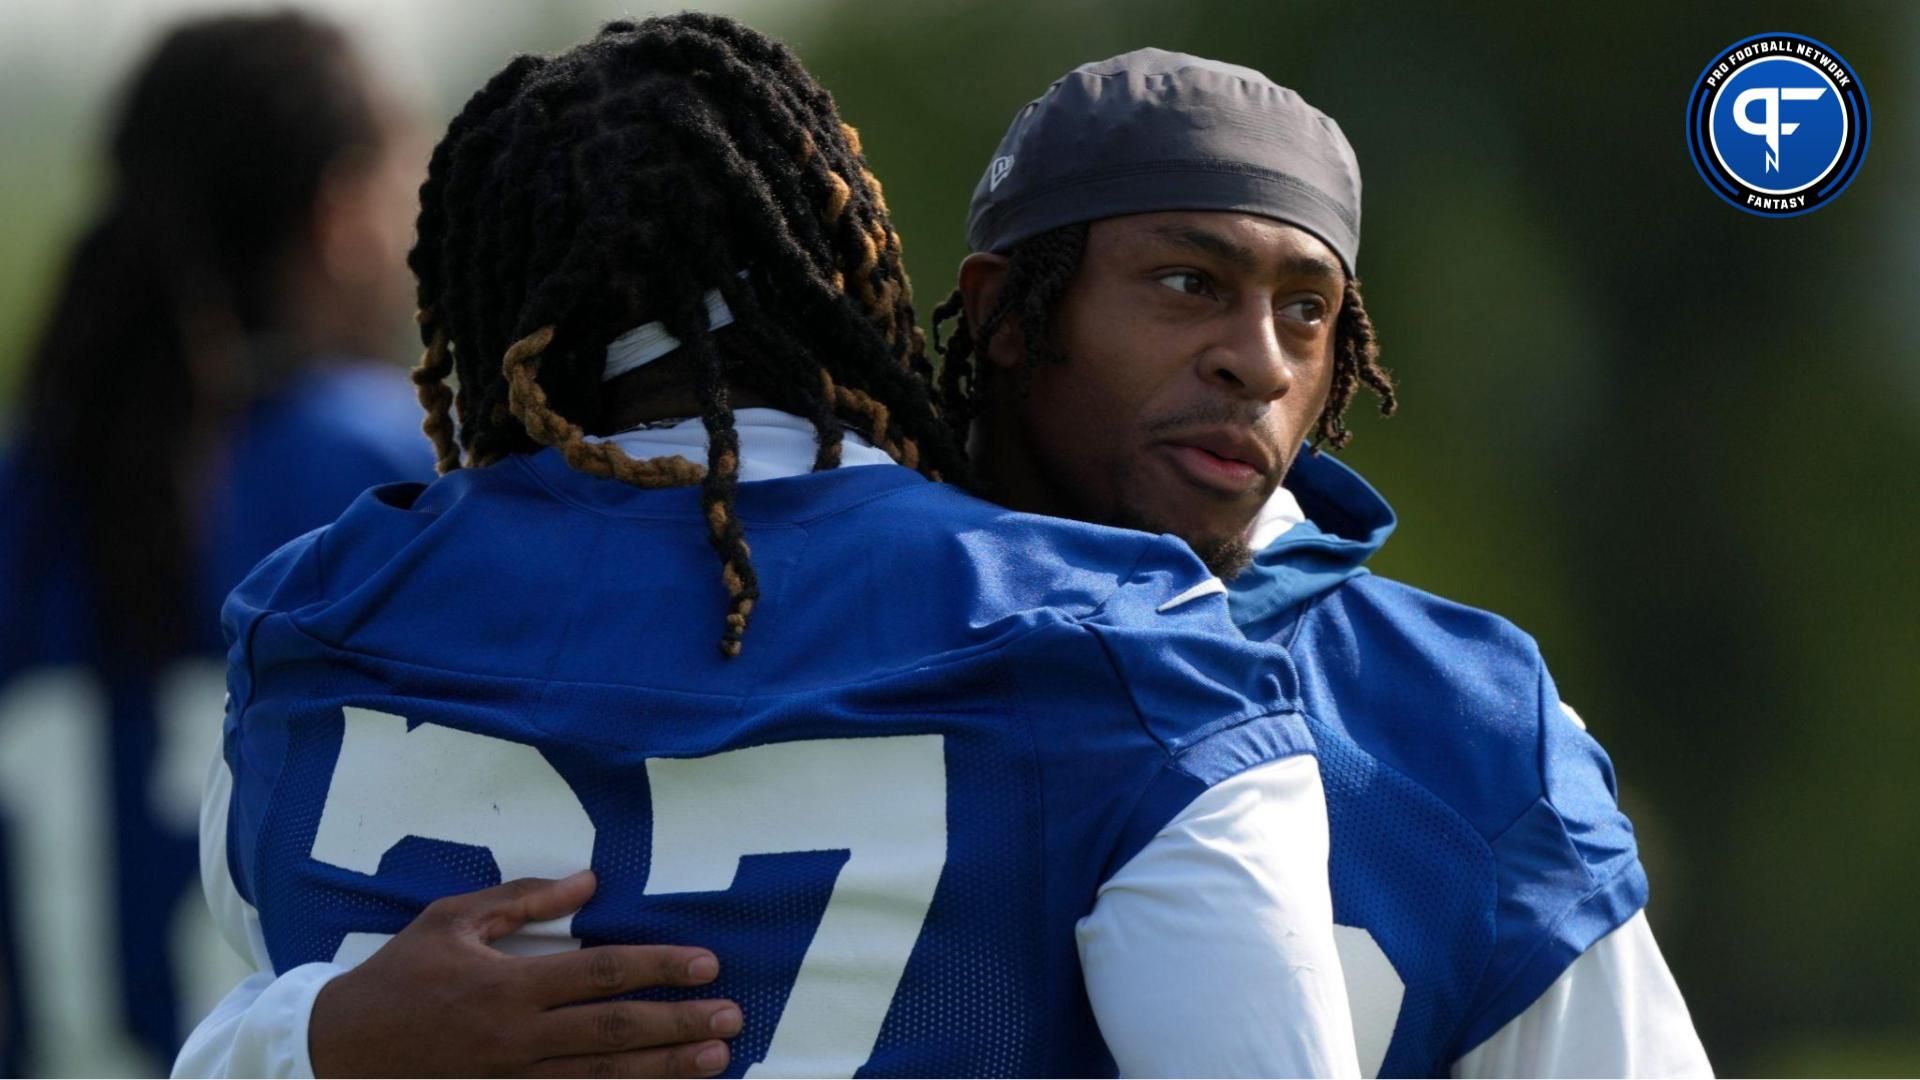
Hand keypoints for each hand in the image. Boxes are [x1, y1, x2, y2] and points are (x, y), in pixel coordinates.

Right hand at [309, 871, 740, 1077]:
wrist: (337, 1049)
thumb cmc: (398, 975)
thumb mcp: (452, 920)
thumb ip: (523, 899)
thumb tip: (589, 881)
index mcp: (508, 984)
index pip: (600, 972)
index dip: (658, 968)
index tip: (707, 964)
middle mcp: (518, 1036)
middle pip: (614, 1032)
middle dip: (677, 1025)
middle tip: (732, 1018)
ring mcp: (512, 1078)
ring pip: (602, 1079)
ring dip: (663, 1070)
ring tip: (714, 1060)